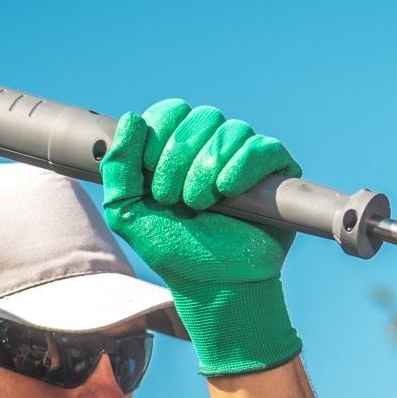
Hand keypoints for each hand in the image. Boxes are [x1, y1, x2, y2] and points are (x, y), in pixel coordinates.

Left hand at [100, 100, 302, 375]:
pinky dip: (243, 165)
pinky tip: (228, 191)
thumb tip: (132, 118)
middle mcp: (215, 147)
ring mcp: (248, 159)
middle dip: (181, 158)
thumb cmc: (176, 252)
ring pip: (232, 130)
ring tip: (203, 205)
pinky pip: (264, 148)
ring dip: (209, 167)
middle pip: (201, 117)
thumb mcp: (127, 212)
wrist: (217, 286)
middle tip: (178, 201)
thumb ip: (117, 167)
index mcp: (180, 148)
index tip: (154, 183)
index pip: (172, 112)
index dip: (160, 137)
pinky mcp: (279, 175)